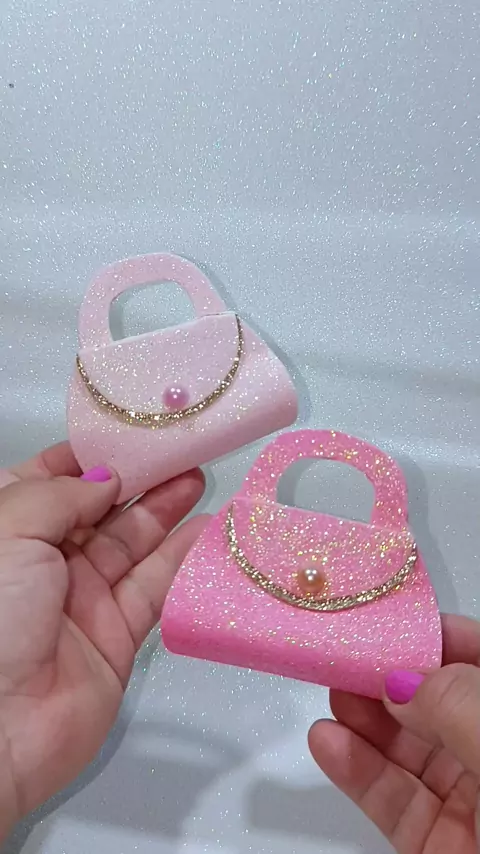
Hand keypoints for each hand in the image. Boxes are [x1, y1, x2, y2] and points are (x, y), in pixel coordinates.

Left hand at [0, 443, 206, 839]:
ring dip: (165, 511)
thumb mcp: (11, 529)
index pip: (53, 479)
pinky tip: (205, 531)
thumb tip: (104, 479)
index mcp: (10, 528)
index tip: (133, 433)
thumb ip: (62, 494)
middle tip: (181, 451)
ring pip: (132, 545)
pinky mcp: (115, 635)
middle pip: (100, 508)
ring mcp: (81, 598)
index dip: (93, 454)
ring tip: (198, 478)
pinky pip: (153, 589)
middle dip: (139, 478)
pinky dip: (180, 559)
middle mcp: (44, 560)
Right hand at [309, 614, 479, 852]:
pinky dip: (356, 771)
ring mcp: (469, 804)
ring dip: (364, 720)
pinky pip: (392, 802)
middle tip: (346, 655)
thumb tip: (402, 681)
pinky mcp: (435, 846)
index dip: (438, 639)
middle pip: (436, 705)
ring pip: (408, 751)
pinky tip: (328, 741)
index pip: (478, 664)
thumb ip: (456, 707)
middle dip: (390, 677)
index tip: (389, 622)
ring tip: (332, 690)